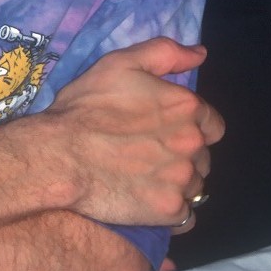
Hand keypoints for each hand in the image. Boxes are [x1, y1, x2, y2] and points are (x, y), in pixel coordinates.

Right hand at [35, 38, 223, 226]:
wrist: (58, 156)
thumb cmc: (85, 109)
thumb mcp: (121, 63)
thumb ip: (166, 53)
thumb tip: (200, 54)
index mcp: (187, 107)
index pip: (212, 125)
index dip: (190, 129)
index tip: (165, 134)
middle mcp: (192, 143)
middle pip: (203, 157)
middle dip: (183, 157)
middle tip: (149, 158)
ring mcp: (183, 179)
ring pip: (195, 187)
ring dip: (178, 185)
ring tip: (146, 182)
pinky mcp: (169, 209)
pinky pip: (185, 217)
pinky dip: (172, 212)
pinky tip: (150, 204)